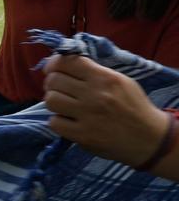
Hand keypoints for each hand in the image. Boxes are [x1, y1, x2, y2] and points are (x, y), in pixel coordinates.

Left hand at [42, 53, 171, 166]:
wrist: (149, 137)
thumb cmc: (133, 106)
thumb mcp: (121, 81)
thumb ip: (95, 72)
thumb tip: (66, 65)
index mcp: (105, 78)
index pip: (68, 62)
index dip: (54, 64)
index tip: (51, 69)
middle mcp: (95, 95)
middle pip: (54, 80)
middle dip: (52, 83)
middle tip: (59, 89)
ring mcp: (87, 115)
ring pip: (51, 100)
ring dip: (54, 101)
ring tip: (63, 104)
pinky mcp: (82, 135)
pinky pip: (54, 122)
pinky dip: (58, 121)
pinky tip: (68, 121)